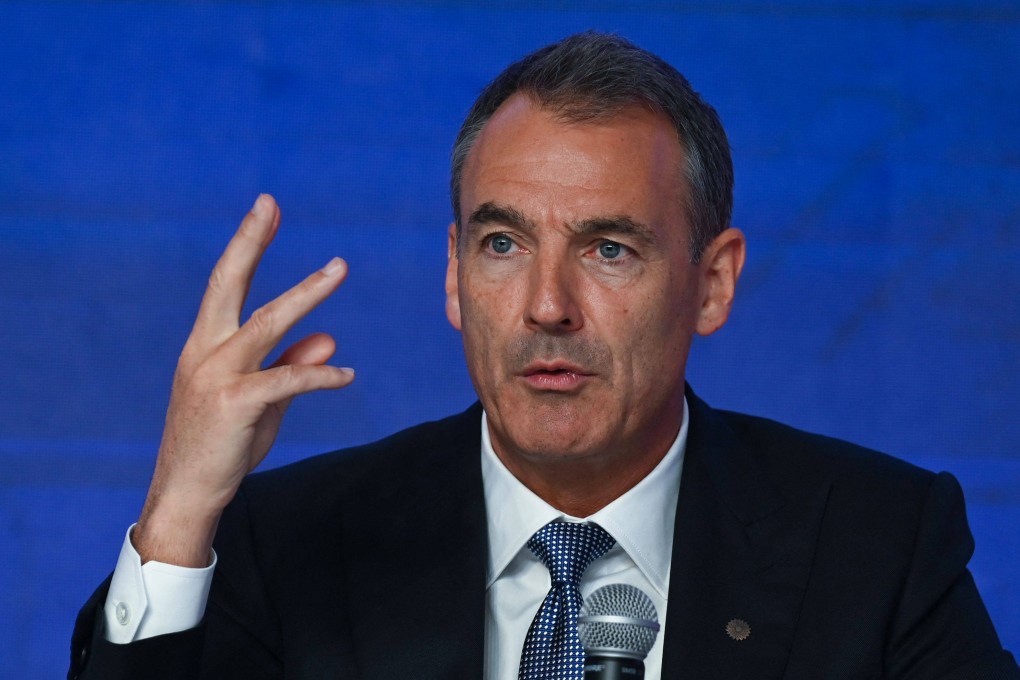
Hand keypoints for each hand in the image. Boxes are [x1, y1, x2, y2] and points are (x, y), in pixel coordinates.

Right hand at [134, 195, 354, 565]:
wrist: (188, 495)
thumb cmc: (222, 445)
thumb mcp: (263, 401)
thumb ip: (292, 365)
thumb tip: (329, 338)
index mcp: (205, 344)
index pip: (227, 285)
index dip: (247, 245)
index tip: (265, 210)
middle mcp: (204, 351)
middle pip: (229, 284)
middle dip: (250, 241)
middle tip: (269, 204)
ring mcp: (215, 375)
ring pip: (267, 323)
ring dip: (307, 294)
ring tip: (339, 268)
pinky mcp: (233, 403)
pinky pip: (288, 380)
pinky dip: (321, 375)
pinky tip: (347, 375)